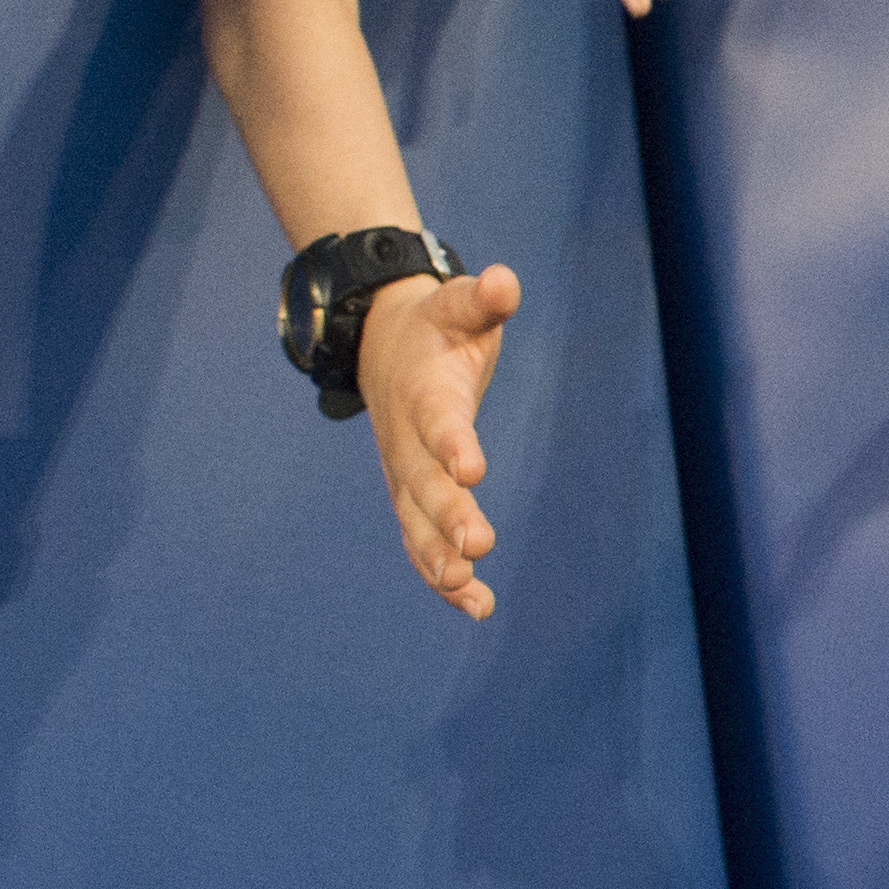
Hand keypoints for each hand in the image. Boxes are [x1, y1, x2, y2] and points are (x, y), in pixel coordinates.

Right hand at [354, 265, 518, 620]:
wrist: (384, 345)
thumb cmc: (437, 327)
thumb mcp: (459, 305)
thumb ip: (482, 299)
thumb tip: (504, 281)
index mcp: (423, 392)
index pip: (437, 419)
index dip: (452, 441)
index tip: (472, 466)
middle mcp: (406, 440)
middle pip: (424, 483)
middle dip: (448, 516)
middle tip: (476, 546)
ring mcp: (403, 474)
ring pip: (415, 523)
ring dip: (439, 559)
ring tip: (468, 591)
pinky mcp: (410, 497)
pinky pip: (421, 543)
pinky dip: (442, 576)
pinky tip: (475, 607)